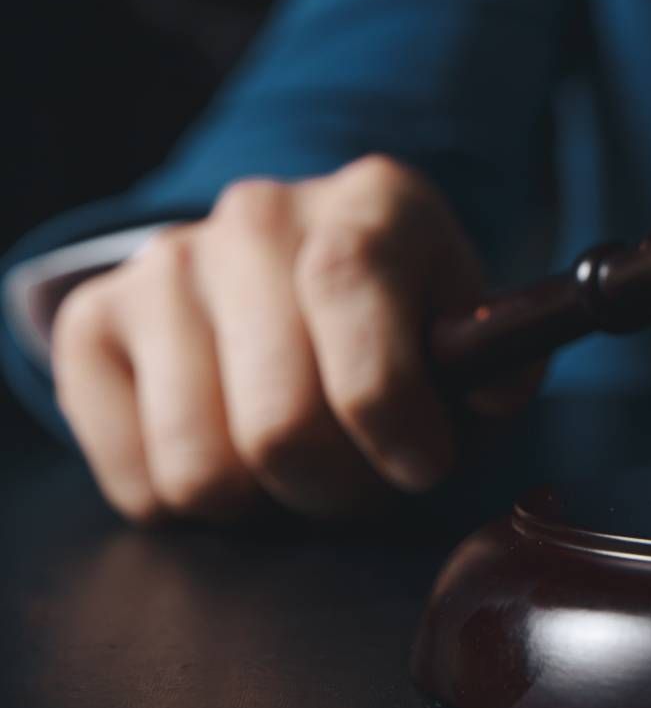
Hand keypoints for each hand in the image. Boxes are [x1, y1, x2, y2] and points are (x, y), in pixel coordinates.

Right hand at [50, 155, 532, 525]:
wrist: (292, 269)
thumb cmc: (406, 316)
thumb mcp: (470, 318)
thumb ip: (499, 358)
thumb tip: (488, 394)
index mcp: (373, 201)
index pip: (351, 292)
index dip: (389, 407)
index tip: (424, 466)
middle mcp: (258, 217)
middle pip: (281, 420)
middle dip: (340, 489)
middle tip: (366, 487)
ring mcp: (166, 265)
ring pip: (203, 468)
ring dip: (265, 506)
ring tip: (301, 472)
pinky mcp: (95, 321)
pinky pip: (139, 481)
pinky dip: (192, 504)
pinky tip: (233, 455)